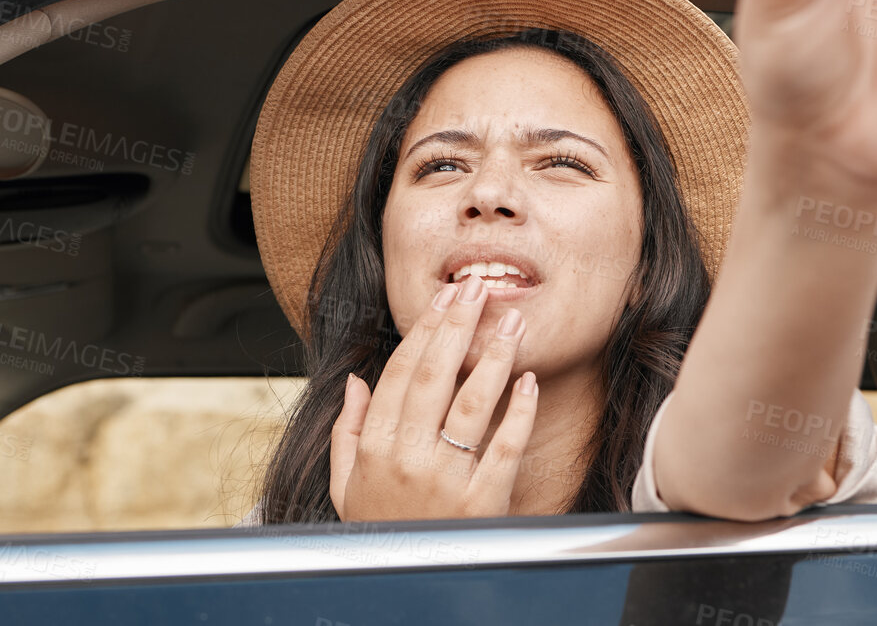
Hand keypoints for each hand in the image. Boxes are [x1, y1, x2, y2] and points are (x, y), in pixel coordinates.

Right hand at [329, 275, 538, 520]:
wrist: (401, 586)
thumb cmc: (378, 533)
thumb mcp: (345, 486)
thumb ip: (348, 431)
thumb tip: (356, 381)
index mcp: (374, 447)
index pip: (401, 373)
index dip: (424, 330)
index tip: (444, 299)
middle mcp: (407, 458)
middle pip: (436, 376)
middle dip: (459, 326)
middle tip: (479, 289)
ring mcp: (446, 480)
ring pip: (472, 404)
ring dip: (494, 357)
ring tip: (512, 323)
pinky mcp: (482, 503)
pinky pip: (504, 449)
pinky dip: (519, 413)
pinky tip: (530, 382)